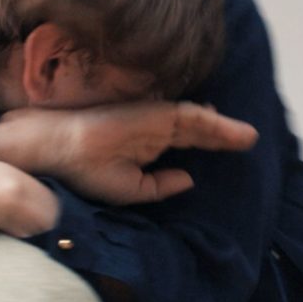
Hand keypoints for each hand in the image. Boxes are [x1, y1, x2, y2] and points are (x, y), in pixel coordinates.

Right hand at [0, 102, 258, 204]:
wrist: (53, 149)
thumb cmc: (82, 170)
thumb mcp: (128, 188)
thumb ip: (159, 186)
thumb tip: (191, 180)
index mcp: (147, 143)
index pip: (185, 141)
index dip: (209, 143)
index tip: (231, 147)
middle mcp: (154, 128)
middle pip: (196, 130)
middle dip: (224, 135)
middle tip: (248, 139)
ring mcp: (154, 118)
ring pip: (198, 121)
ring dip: (226, 129)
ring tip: (249, 137)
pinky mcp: (152, 113)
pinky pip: (190, 117)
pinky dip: (214, 123)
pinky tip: (236, 133)